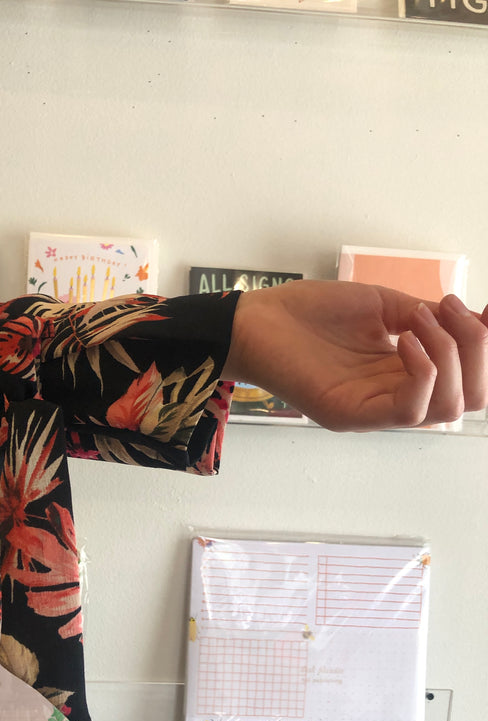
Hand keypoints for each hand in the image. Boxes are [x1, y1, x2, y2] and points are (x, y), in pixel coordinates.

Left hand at [224, 280, 487, 430]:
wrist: (256, 320)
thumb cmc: (310, 312)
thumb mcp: (383, 306)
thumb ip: (427, 317)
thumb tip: (475, 319)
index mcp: (405, 373)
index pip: (468, 378)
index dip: (487, 348)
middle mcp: (394, 396)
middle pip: (469, 398)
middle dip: (478, 350)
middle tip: (452, 310)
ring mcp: (373, 410)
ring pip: (446, 408)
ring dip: (450, 356)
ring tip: (419, 320)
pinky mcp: (351, 415)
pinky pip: (408, 412)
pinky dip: (423, 371)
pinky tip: (407, 340)